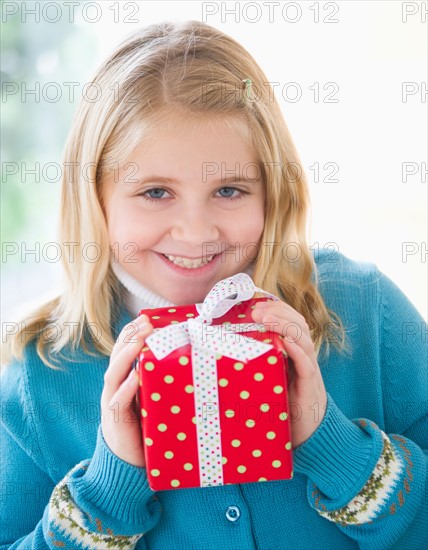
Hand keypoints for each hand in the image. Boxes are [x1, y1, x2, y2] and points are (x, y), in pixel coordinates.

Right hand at [101, 314, 152, 466]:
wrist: (129, 463)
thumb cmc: (146, 427)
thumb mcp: (153, 399)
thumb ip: (160, 382)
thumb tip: (188, 363)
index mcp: (122, 380)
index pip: (123, 351)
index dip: (132, 334)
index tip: (145, 318)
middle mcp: (114, 388)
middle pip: (117, 357)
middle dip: (130, 338)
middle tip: (146, 323)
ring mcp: (112, 404)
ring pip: (114, 375)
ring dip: (126, 356)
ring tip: (139, 341)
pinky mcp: (116, 422)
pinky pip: (118, 402)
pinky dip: (126, 389)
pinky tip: (135, 377)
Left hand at [251, 301, 326, 447]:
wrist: (310, 437)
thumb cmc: (283, 408)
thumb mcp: (268, 381)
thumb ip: (256, 365)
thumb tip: (225, 354)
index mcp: (293, 353)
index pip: (290, 321)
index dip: (277, 309)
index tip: (257, 303)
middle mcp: (304, 357)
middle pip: (298, 324)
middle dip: (278, 312)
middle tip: (256, 309)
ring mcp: (309, 370)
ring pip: (303, 338)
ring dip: (284, 324)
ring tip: (266, 317)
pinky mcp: (310, 386)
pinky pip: (307, 363)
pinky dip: (297, 350)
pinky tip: (285, 342)